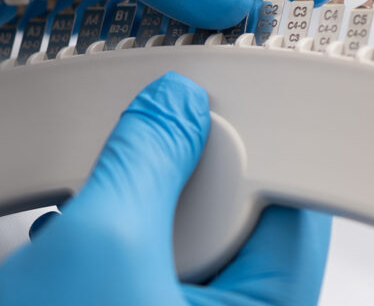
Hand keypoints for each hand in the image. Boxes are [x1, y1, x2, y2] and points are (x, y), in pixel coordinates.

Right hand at [0, 72, 331, 305]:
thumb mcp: (97, 249)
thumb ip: (145, 161)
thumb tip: (175, 106)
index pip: (295, 207)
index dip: (252, 154)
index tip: (208, 120)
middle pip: (242, 219)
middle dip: (179, 192)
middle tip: (138, 191)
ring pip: (188, 241)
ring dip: (135, 222)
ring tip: (93, 234)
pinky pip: (153, 268)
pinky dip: (115, 249)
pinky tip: (77, 257)